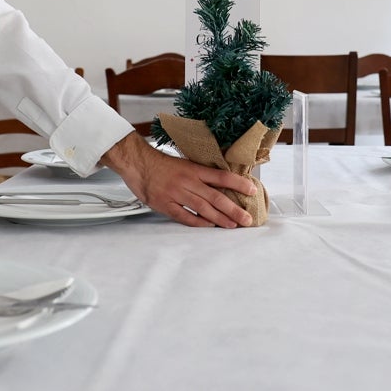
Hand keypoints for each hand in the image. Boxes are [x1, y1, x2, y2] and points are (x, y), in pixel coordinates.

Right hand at [101, 133, 255, 227]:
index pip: (221, 176)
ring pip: (204, 208)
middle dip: (234, 209)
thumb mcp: (184, 164)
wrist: (138, 164)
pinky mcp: (166, 204)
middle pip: (216, 197)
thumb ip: (200, 174)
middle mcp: (188, 182)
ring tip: (233, 225)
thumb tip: (219, 183)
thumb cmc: (160, 164)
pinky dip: (198, 222)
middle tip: (247, 219)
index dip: (238, 184)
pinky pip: (185, 216)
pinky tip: (208, 226)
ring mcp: (177, 194)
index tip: (251, 191)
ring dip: (221, 219)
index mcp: (194, 169)